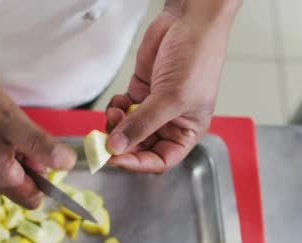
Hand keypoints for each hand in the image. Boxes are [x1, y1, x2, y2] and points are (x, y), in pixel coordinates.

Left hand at [105, 1, 239, 172]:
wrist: (188, 21)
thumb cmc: (197, 57)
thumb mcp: (171, 98)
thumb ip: (142, 125)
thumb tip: (116, 147)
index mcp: (187, 131)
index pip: (160, 160)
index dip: (138, 163)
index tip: (115, 159)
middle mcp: (170, 122)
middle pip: (140, 147)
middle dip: (122, 144)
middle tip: (104, 141)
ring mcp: (153, 107)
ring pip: (127, 130)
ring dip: (116, 126)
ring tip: (116, 113)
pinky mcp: (140, 92)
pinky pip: (121, 111)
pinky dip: (115, 110)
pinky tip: (119, 102)